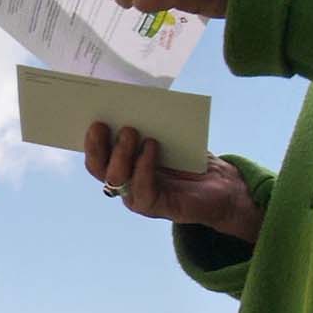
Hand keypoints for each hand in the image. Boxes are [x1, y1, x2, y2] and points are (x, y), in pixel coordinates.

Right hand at [84, 124, 264, 244]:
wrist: (224, 186)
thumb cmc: (193, 160)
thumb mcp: (168, 137)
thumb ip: (149, 128)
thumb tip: (131, 104)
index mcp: (123, 166)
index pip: (97, 155)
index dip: (88, 140)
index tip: (89, 118)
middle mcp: (125, 184)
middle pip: (99, 169)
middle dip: (97, 146)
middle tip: (102, 124)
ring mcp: (138, 197)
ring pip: (115, 179)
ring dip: (120, 154)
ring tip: (131, 131)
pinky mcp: (157, 208)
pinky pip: (142, 189)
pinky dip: (144, 166)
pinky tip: (151, 147)